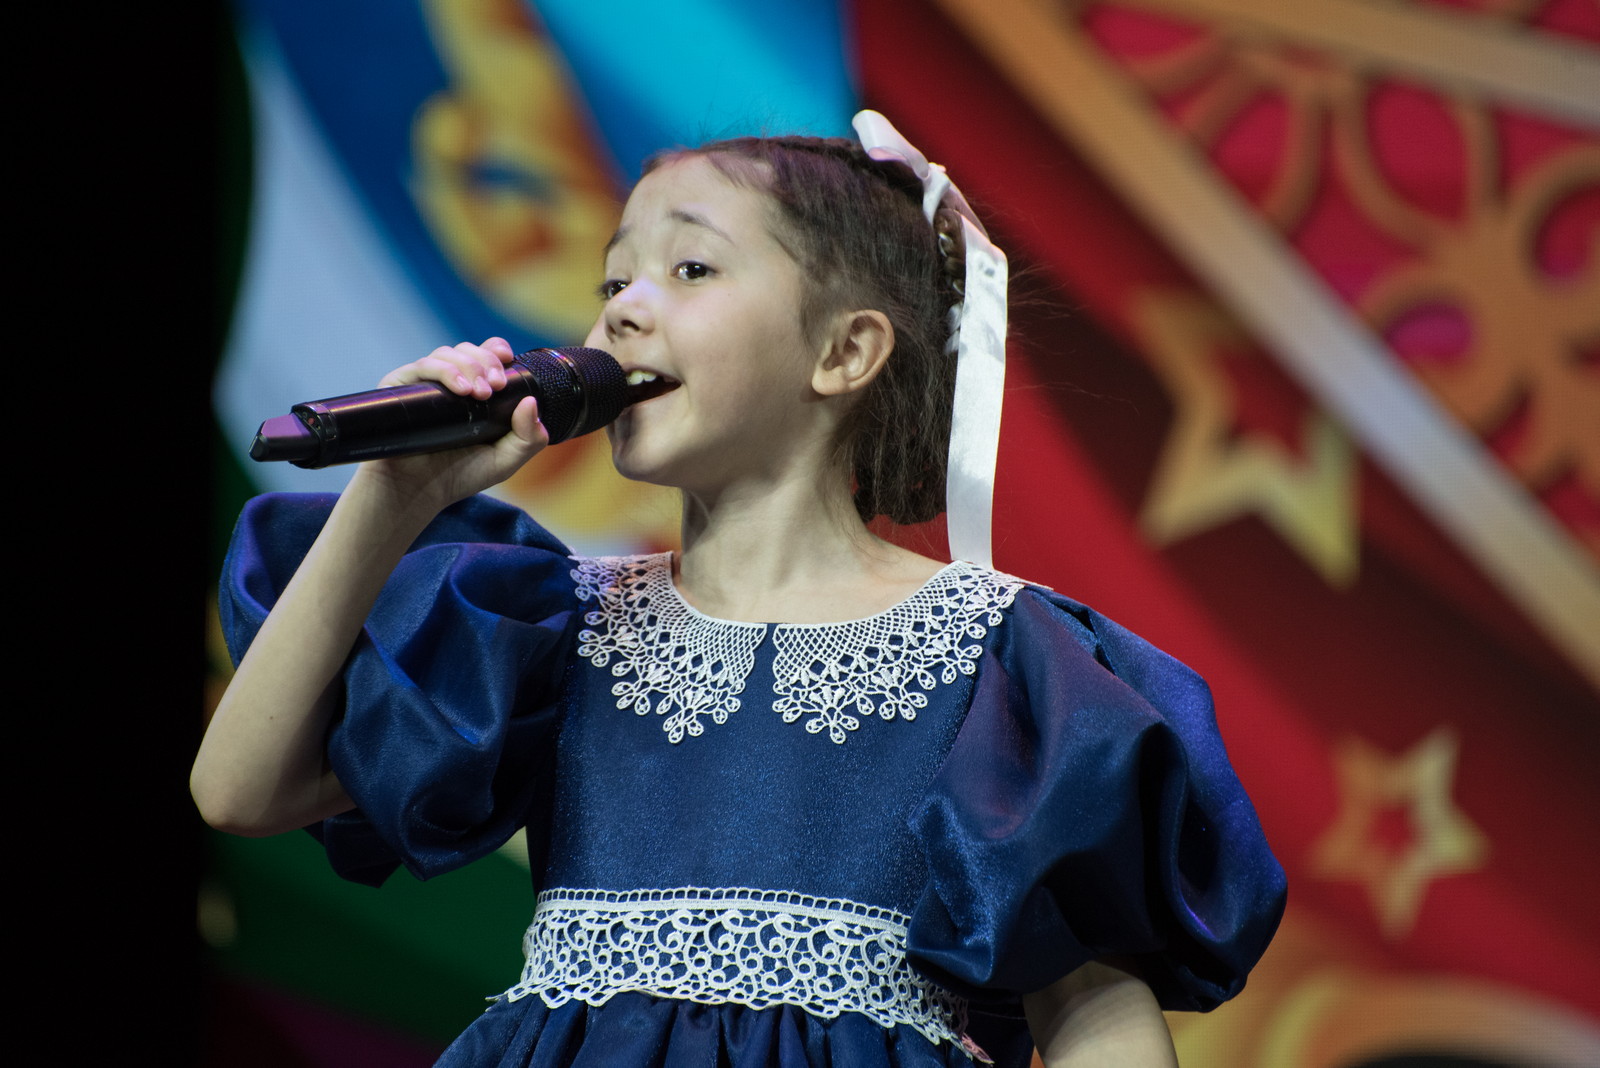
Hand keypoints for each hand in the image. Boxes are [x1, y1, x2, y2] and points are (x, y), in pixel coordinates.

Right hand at [354, 338, 549, 514]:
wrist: (417, 491)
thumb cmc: (460, 475)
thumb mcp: (506, 460)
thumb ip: (529, 438)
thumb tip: (531, 401)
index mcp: (473, 391)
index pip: (485, 355)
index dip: (496, 350)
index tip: (508, 359)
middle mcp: (448, 383)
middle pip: (468, 350)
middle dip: (487, 362)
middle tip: (496, 386)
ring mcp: (423, 384)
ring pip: (447, 354)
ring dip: (469, 367)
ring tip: (480, 393)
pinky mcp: (399, 387)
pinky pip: (422, 366)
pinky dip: (445, 371)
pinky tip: (461, 389)